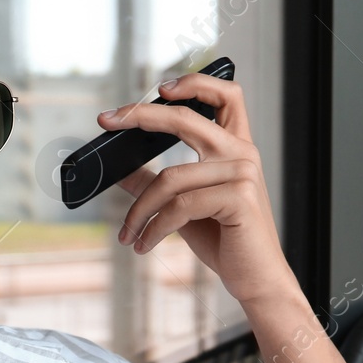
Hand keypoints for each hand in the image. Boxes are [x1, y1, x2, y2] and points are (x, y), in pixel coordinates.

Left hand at [100, 73, 299, 305]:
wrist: (256, 279)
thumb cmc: (224, 241)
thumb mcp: (183, 207)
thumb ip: (156, 184)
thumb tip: (119, 171)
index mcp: (235, 147)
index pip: (226, 95)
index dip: (194, 83)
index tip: (158, 87)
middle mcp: (242, 153)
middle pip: (186, 119)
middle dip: (141, 116)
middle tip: (106, 122)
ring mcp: (242, 174)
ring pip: (170, 178)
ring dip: (138, 211)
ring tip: (127, 234)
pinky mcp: (238, 198)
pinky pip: (179, 206)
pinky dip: (154, 228)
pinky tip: (144, 244)